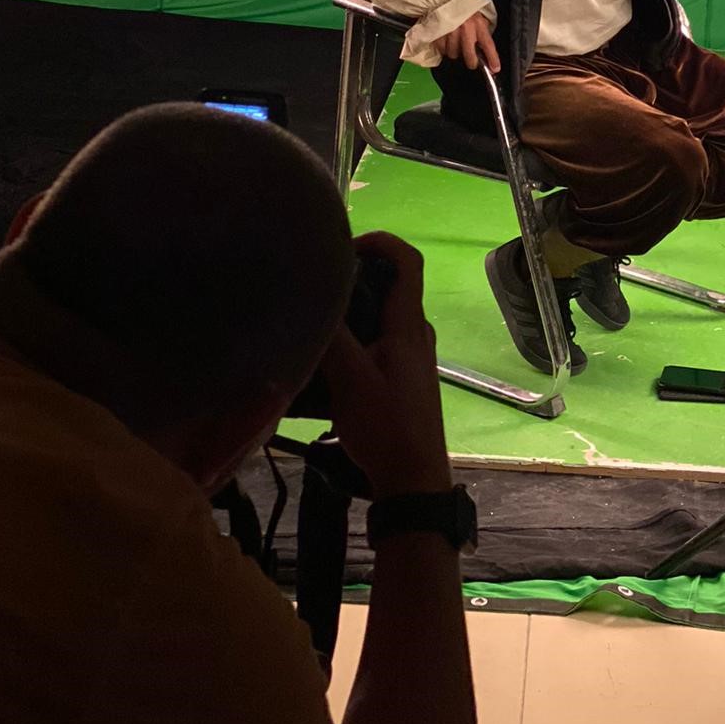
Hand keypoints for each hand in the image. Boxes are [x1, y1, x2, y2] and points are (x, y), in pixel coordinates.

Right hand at [318, 232, 451, 499]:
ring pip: (378, 318)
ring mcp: (410, 358)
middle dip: (353, 279)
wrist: (412, 481)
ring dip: (348, 314)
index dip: (382, 242)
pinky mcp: (400, 379)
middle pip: (389, 287)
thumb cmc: (386, 426)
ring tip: (312, 320)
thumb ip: (332, 336)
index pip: (408, 262)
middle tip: (315, 285)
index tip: (346, 245)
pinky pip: (375, 344)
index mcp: (408, 325)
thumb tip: (310, 295)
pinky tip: (322, 360)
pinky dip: (351, 341)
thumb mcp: (351, 380)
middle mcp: (414, 334)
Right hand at [432, 11, 499, 72]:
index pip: (488, 44)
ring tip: (457, 43)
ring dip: (456, 52)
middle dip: (472, 62)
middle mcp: (465, 28)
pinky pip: (442, 50)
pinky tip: (448, 41)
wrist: (445, 0)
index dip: (492, 58)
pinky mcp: (438, 33)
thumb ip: (484, 34)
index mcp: (478, 24)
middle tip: (472, 61)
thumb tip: (487, 53)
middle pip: (469, 55)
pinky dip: (445, 48)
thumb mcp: (479, 19)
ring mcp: (450, 31)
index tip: (495, 68)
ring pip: (454, 54)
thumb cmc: (464, 11)